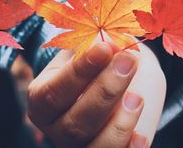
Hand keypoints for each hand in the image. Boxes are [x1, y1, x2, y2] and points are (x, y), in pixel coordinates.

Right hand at [27, 42, 165, 147]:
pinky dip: (130, 147)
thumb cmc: (98, 61)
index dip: (79, 72)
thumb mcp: (90, 49)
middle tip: (128, 62)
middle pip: (75, 122)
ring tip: (137, 97)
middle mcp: (56, 127)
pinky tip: (141, 133)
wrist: (120, 78)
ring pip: (95, 147)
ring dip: (119, 124)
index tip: (104, 48)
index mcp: (41, 98)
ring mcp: (79, 146)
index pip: (52, 92)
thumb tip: (112, 45)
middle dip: (105, 91)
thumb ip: (95, 47)